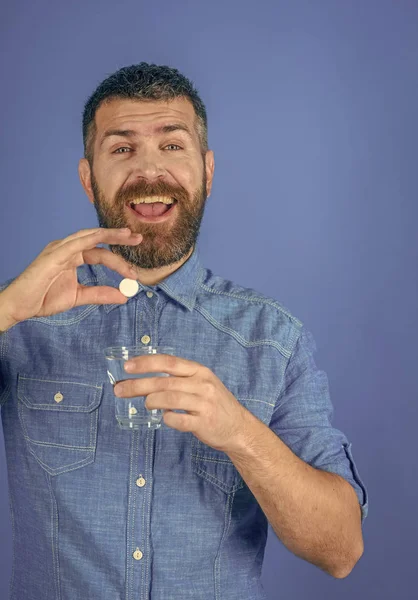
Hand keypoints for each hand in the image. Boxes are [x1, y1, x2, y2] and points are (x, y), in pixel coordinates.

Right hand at [1, 227, 141, 325]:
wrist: (20, 306)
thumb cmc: (43, 298)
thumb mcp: (78, 296)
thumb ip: (100, 294)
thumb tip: (123, 296)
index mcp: (72, 256)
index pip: (100, 252)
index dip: (118, 260)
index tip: (134, 272)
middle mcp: (67, 248)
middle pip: (97, 238)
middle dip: (118, 237)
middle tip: (138, 238)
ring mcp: (59, 249)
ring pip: (89, 236)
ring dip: (110, 235)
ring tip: (128, 236)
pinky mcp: (53, 255)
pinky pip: (75, 244)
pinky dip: (92, 239)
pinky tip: (105, 239)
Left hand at [113, 353, 250, 452]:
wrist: (238, 427)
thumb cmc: (214, 404)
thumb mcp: (201, 383)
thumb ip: (179, 379)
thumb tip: (145, 379)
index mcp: (199, 371)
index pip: (169, 362)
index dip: (146, 363)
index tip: (127, 366)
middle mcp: (202, 384)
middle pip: (164, 381)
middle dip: (138, 384)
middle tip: (119, 389)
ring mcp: (204, 403)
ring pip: (170, 398)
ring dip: (151, 401)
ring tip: (144, 404)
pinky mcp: (205, 422)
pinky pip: (179, 419)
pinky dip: (168, 418)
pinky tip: (164, 418)